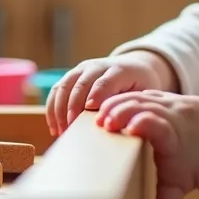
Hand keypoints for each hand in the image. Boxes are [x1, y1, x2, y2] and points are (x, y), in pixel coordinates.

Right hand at [45, 51, 176, 135]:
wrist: (134, 67)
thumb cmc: (140, 86)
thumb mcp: (145, 94)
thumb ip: (134, 106)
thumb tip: (123, 125)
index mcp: (120, 70)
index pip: (106, 81)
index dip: (97, 94)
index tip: (90, 110)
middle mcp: (98, 66)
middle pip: (81, 84)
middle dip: (74, 107)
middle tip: (72, 130)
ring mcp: (82, 69)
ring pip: (65, 85)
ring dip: (60, 110)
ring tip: (62, 132)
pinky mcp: (72, 75)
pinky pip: (57, 89)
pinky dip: (52, 108)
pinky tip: (55, 128)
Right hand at [96, 90, 198, 198]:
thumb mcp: (180, 193)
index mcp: (176, 140)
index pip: (157, 125)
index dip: (141, 123)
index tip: (123, 128)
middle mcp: (175, 118)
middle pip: (143, 106)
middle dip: (120, 111)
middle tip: (100, 123)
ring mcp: (174, 103)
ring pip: (141, 96)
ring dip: (118, 103)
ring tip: (98, 114)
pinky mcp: (172, 97)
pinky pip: (146, 92)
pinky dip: (127, 98)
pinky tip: (111, 104)